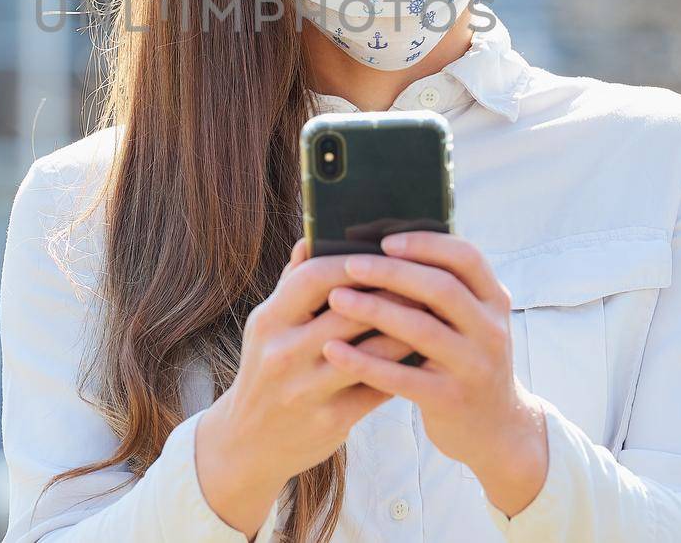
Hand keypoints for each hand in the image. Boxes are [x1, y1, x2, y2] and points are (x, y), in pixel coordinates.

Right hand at [195, 239, 417, 535]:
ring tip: (433, 315)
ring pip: (371, 351)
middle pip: (349, 311)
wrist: (247, 443)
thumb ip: (291, 284)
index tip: (385, 253)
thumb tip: (312, 237)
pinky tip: (422, 356)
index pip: (314, 277)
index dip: (352, 262)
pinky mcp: (329, 420)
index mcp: (268, 321)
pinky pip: (377, 388)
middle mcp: (283, 353)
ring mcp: (306, 390)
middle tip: (425, 279)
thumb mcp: (267, 327)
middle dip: (392, 293)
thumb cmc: (266, 371)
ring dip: (406, 331)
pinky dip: (402, 369)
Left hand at [319, 231, 550, 517]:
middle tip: (350, 265)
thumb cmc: (464, 360)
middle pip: (441, 289)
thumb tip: (382, 247)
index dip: (426, 244)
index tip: (385, 239)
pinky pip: (402, 377)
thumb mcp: (470, 322)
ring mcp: (475, 367)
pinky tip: (334, 350)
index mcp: (495, 301)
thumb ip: (441, 290)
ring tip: (336, 299)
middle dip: (391, 273)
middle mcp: (492, 331)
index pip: (467, 258)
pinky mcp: (452, 400)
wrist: (496, 429)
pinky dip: (365, 361)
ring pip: (421, 330)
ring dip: (374, 310)